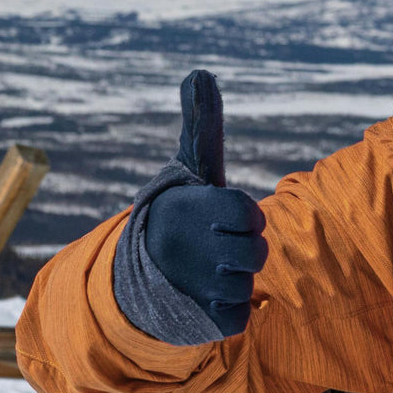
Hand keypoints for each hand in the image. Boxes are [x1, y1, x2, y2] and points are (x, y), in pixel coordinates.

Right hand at [142, 70, 267, 337]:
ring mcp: (194, 286)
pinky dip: (228, 313)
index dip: (244, 218)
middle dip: (244, 252)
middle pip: (257, 252)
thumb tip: (198, 71)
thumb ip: (202, 123)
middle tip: (216, 248)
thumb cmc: (182, 214)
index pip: (247, 212)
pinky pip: (238, 319)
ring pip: (248, 284)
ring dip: (234, 282)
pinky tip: (204, 301)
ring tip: (204, 275)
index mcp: (194, 208)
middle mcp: (192, 247)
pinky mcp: (198, 321)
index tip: (223, 218)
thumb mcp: (192, 168)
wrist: (135, 274)